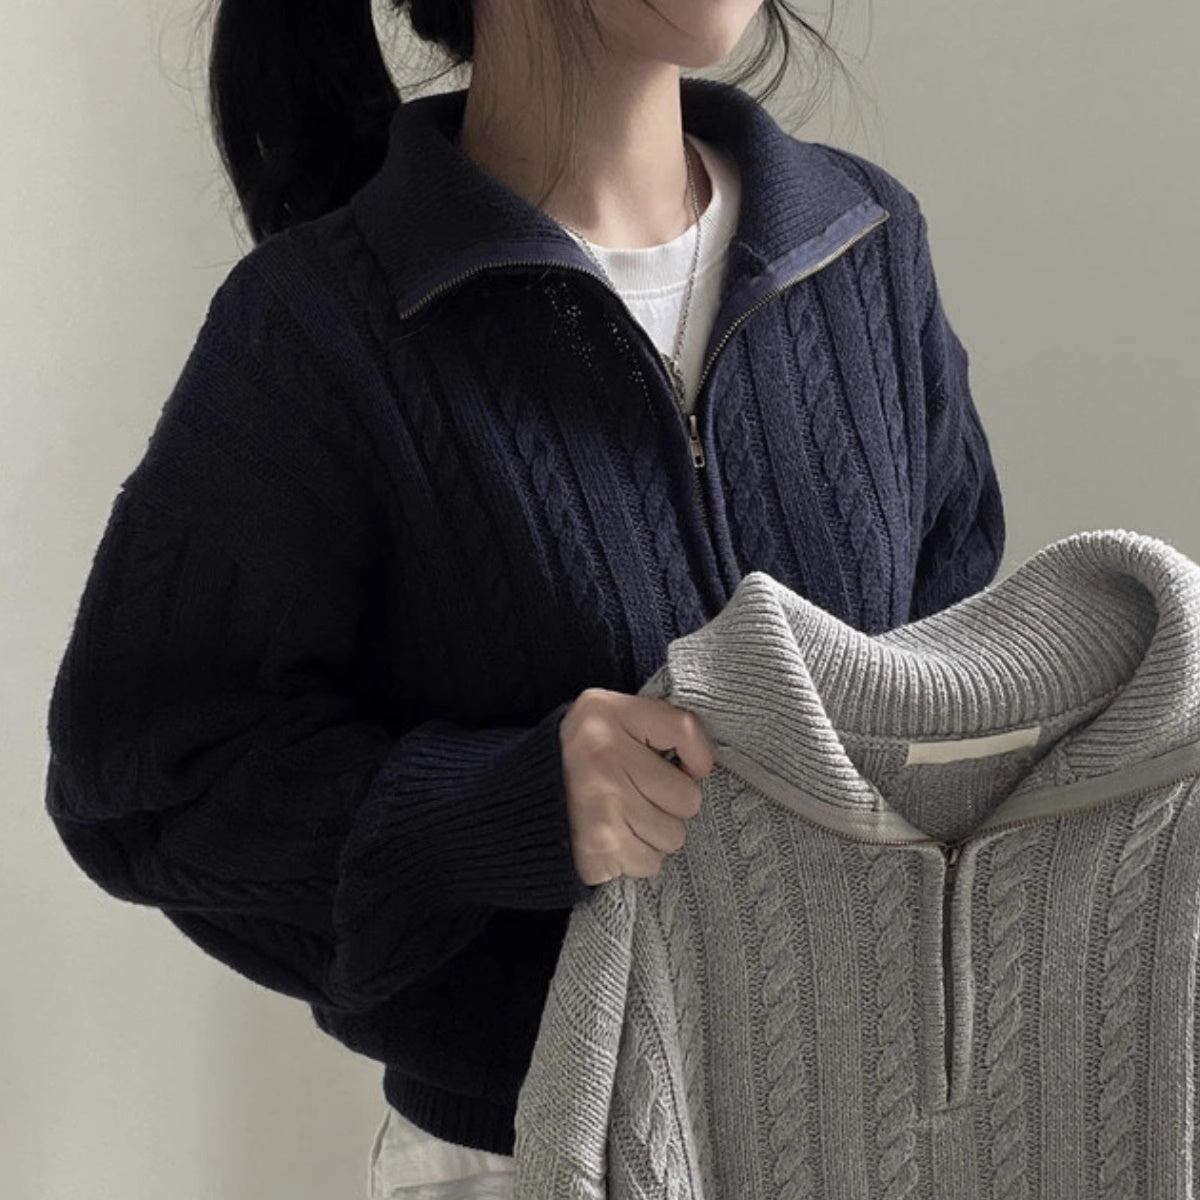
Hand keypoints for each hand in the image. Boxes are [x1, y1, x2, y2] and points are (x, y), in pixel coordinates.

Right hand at [559, 686, 716, 885]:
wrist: (518, 802)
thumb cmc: (580, 756)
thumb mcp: (608, 716)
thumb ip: (655, 724)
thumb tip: (701, 766)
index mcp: (605, 714)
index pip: (685, 731)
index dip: (698, 755)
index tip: (688, 766)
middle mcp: (603, 758)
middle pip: (687, 797)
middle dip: (671, 802)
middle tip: (642, 794)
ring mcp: (599, 807)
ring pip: (673, 836)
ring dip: (655, 832)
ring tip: (626, 816)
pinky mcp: (596, 849)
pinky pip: (649, 863)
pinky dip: (635, 856)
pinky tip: (613, 836)